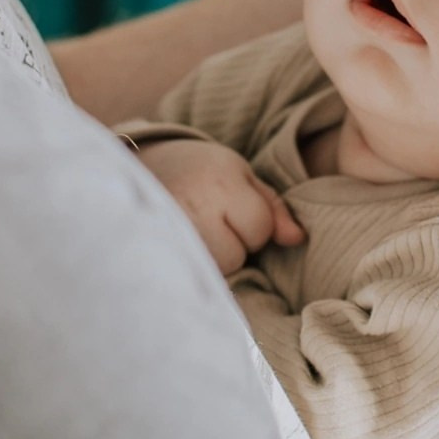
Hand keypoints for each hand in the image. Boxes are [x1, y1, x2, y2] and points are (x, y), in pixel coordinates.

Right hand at [137, 137, 303, 274]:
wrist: (140, 164)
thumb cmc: (201, 171)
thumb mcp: (242, 176)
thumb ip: (273, 208)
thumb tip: (297, 240)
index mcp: (220, 183)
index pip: (259, 230)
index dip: (254, 225)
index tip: (232, 209)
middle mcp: (193, 207)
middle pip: (235, 256)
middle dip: (232, 245)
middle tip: (211, 221)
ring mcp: (167, 230)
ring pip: (209, 270)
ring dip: (210, 257)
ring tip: (195, 231)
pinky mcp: (150, 248)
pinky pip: (186, 274)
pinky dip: (191, 264)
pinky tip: (181, 244)